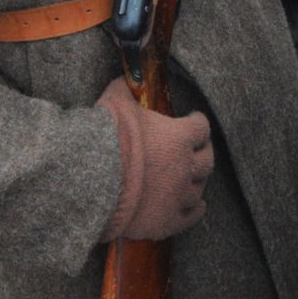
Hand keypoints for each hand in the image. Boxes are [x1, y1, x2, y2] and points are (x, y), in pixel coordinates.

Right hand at [95, 78, 214, 241]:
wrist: (90, 180)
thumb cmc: (105, 136)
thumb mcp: (116, 101)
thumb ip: (126, 89)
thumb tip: (126, 77)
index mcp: (179, 136)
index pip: (201, 127)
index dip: (197, 123)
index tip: (193, 121)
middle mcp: (185, 166)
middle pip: (207, 160)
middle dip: (203, 153)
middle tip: (198, 150)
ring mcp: (178, 195)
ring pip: (199, 188)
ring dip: (196, 181)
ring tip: (192, 179)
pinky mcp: (167, 220)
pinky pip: (191, 217)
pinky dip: (196, 210)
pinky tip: (197, 206)